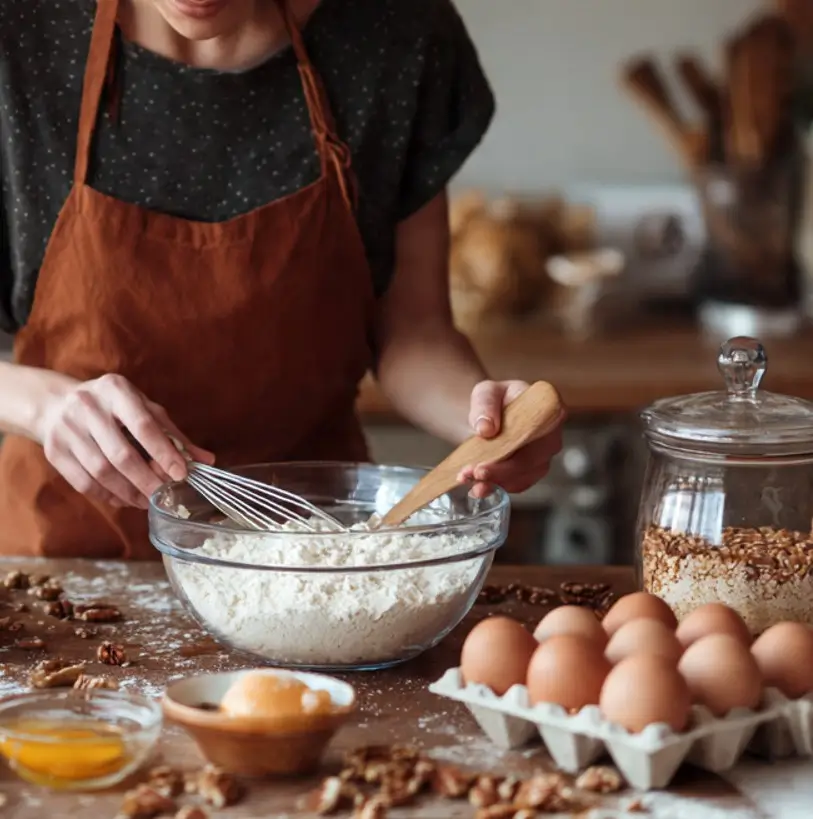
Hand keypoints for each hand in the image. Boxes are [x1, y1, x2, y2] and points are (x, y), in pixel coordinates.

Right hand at [37, 373, 213, 508]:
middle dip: (147, 480)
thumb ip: (173, 435)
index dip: (164, 453)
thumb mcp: (143, 409)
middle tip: (165, 495)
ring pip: (101, 472)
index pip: (144, 425)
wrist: (55, 403)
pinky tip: (123, 499)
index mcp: (116, 390)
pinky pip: (84, 482)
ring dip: (129, 492)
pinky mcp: (54, 450)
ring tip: (147, 501)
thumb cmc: (113, 407)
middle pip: (121, 454)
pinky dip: (107, 495)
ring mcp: (67, 429)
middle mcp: (88, 406)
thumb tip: (206, 461)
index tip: (181, 474)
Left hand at [458, 379, 564, 497]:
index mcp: (548, 412)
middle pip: (529, 461)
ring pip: (522, 477)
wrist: (489, 416)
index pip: (537, 434)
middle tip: (473, 472)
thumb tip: (485, 428)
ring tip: (467, 478)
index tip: (493, 456)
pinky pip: (516, 484)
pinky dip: (495, 487)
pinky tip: (477, 486)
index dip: (517, 448)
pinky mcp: (530, 473)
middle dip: (499, 471)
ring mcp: (543, 458)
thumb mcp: (486, 392)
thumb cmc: (494, 400)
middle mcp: (551, 438)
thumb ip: (485, 405)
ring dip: (494, 482)